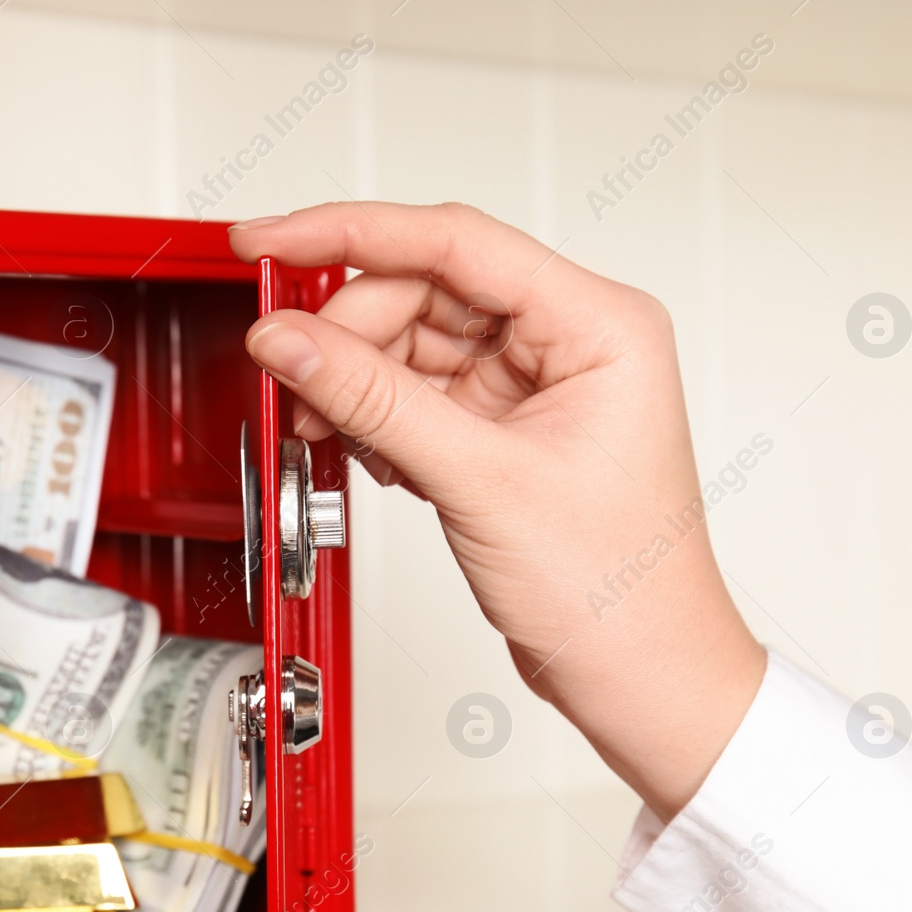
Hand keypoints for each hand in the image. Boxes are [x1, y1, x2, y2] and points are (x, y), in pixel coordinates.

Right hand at [229, 202, 764, 820]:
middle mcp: (571, 340)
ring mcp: (536, 384)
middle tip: (286, 364)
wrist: (638, 677)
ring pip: (413, 341)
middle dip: (349, 331)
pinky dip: (377, 416)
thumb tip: (290, 339)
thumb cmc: (616, 592)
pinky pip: (418, 391)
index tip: (272, 239)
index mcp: (600, 324)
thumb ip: (375, 400)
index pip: (455, 242)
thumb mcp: (481, 482)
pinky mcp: (505, 426)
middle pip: (425, 289)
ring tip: (321, 422)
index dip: (351, 233)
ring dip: (355, 378)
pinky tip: (366, 449)